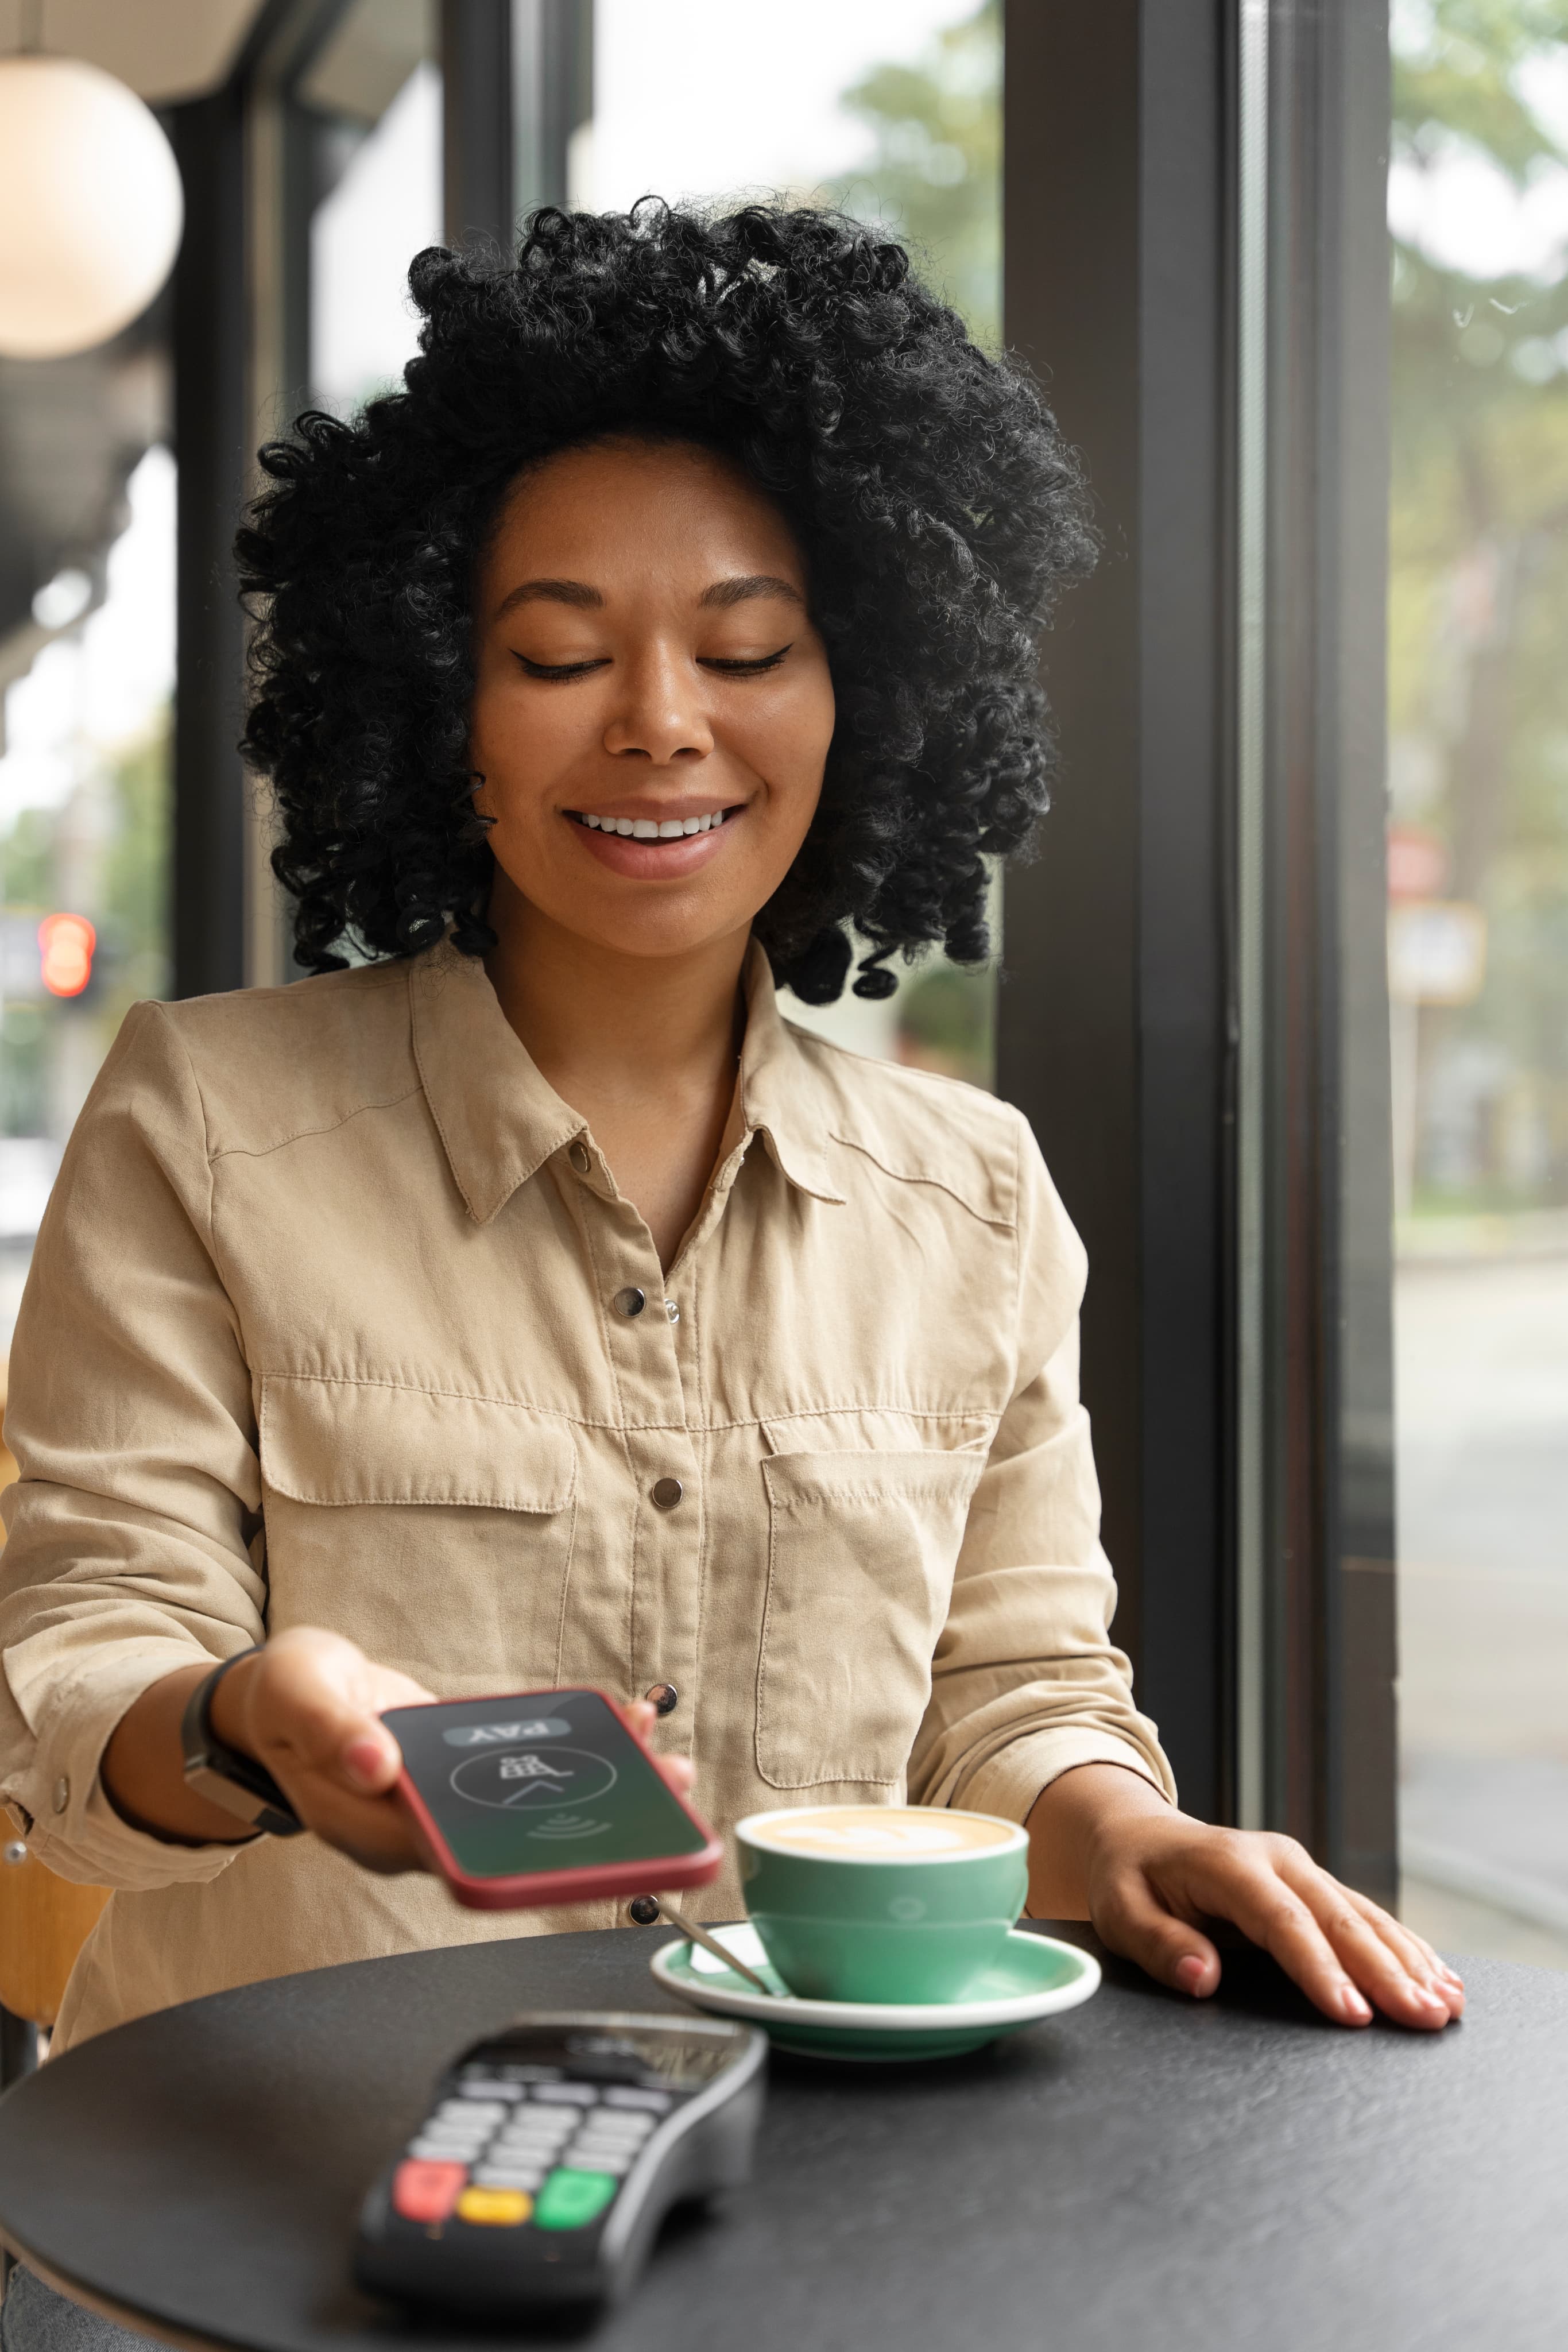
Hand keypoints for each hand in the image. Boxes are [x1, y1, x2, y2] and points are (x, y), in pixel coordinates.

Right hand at [209, 1630, 694, 1875]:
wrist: (286, 1692)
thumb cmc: (285, 1697)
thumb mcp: (297, 1696)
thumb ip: (331, 1731)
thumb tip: (378, 1764)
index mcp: (372, 1827)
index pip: (456, 1856)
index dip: (524, 1854)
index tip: (588, 1842)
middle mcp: (415, 1831)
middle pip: (510, 1843)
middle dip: (590, 1826)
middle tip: (663, 1796)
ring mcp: (442, 1808)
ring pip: (527, 1812)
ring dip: (598, 1789)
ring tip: (662, 1760)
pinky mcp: (462, 1779)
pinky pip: (523, 1775)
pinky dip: (572, 1753)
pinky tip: (620, 1728)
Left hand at [1026, 1764, 1463, 2030]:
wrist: (1140, 1835)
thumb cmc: (1129, 1879)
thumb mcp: (1120, 1909)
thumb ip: (1158, 1943)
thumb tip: (1202, 1977)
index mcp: (1229, 1863)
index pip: (1282, 1921)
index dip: (1320, 1968)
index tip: (1352, 2013)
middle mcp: (1277, 1859)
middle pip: (1338, 1918)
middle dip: (1384, 1971)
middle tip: (1423, 2018)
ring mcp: (1301, 1868)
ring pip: (1363, 1915)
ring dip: (1407, 1960)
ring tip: (1445, 2005)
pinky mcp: (1314, 1884)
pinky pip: (1365, 1915)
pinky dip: (1404, 1947)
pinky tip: (1439, 1976)